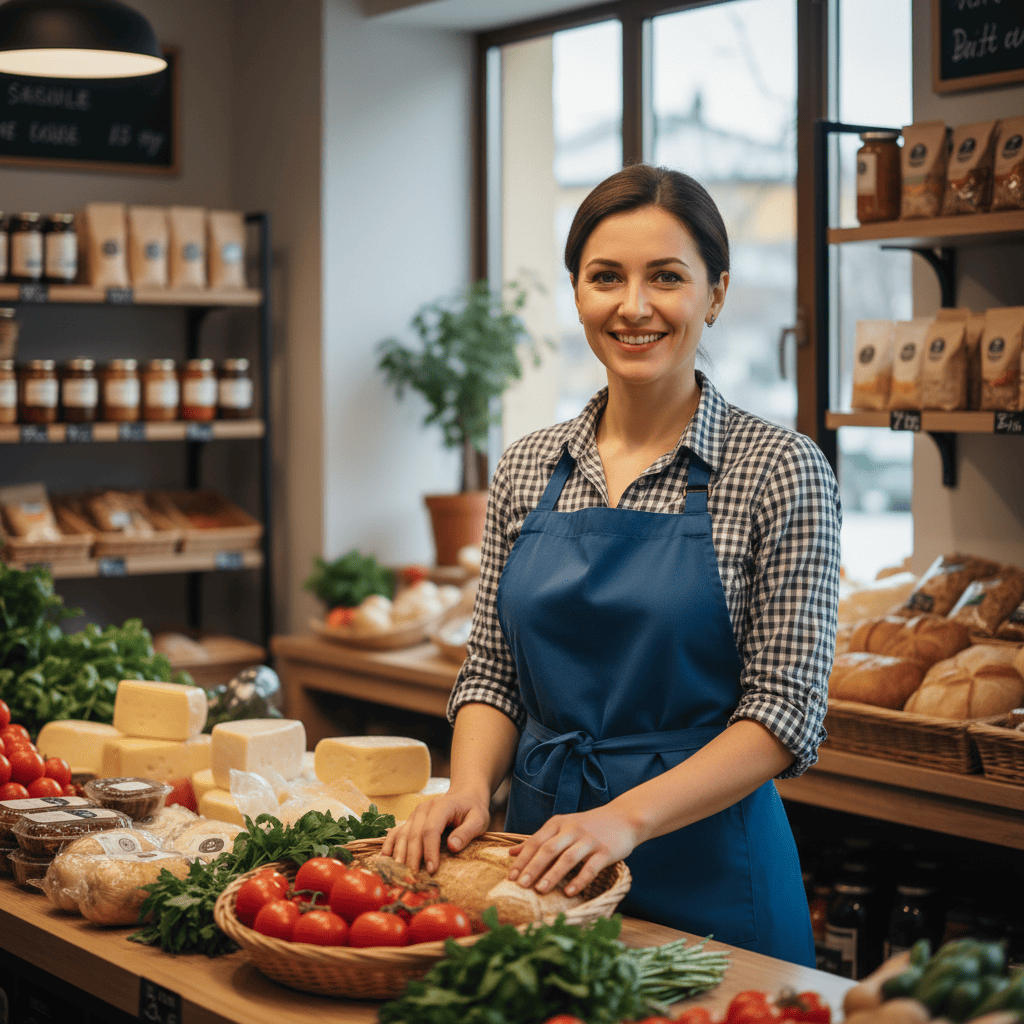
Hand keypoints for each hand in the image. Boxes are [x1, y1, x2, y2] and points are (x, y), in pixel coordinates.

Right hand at [380, 787, 490, 873]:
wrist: (464, 796)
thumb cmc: (472, 810)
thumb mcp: (478, 819)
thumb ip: (467, 832)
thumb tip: (452, 846)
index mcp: (441, 807)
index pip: (431, 830)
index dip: (430, 851)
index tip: (432, 869)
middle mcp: (423, 809)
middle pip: (414, 835)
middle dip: (413, 858)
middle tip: (413, 879)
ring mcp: (414, 815)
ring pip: (402, 835)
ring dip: (399, 855)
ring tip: (398, 874)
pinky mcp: (410, 821)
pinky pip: (395, 832)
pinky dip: (389, 845)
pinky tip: (385, 859)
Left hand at [506, 805, 640, 897]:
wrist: (623, 818)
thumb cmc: (588, 826)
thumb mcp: (562, 827)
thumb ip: (538, 840)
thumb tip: (510, 852)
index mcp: (558, 823)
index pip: (536, 841)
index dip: (523, 859)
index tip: (511, 876)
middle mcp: (572, 830)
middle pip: (548, 849)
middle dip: (533, 868)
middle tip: (520, 885)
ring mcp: (589, 840)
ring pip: (567, 858)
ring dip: (553, 874)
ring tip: (540, 890)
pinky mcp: (605, 851)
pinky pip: (590, 867)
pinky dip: (579, 880)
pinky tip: (569, 892)